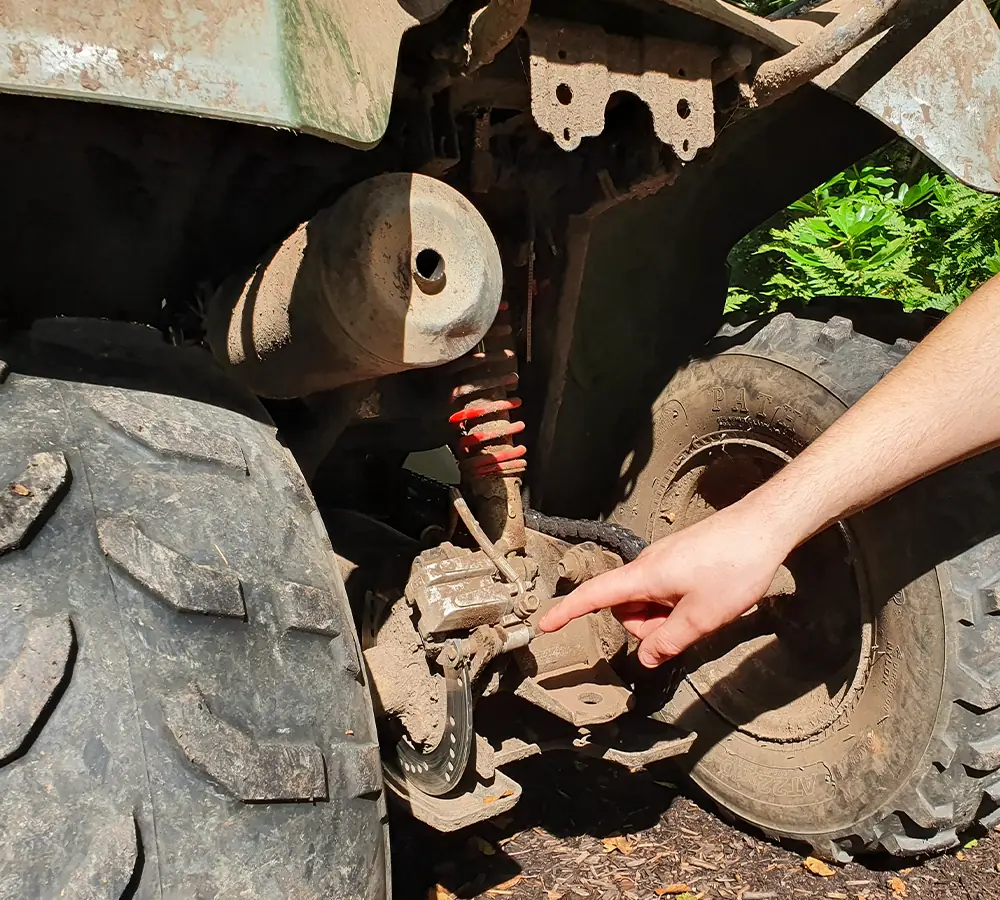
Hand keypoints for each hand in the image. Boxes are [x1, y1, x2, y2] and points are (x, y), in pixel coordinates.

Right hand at [538, 500, 792, 667]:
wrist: (764, 527)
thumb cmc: (735, 566)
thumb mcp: (702, 617)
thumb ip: (669, 642)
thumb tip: (644, 660)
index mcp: (644, 576)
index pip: (593, 596)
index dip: (567, 612)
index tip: (546, 624)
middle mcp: (647, 565)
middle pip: (627, 608)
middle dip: (648, 627)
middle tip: (687, 627)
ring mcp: (664, 560)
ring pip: (649, 601)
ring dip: (667, 616)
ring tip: (704, 610)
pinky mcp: (680, 559)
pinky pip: (665, 589)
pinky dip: (679, 604)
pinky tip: (708, 599)